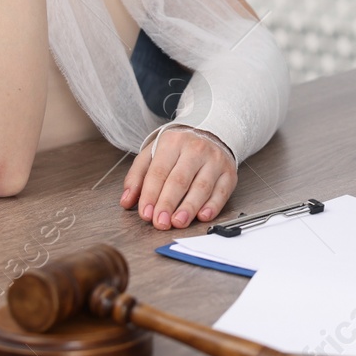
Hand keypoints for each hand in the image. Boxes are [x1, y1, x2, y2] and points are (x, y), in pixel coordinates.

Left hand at [120, 126, 237, 229]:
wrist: (210, 132)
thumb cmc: (178, 148)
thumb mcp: (152, 154)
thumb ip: (136, 177)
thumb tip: (127, 200)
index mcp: (172, 142)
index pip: (159, 171)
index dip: (151, 194)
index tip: (146, 213)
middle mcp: (195, 149)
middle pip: (180, 180)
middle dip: (168, 203)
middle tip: (160, 222)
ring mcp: (214, 160)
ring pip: (202, 187)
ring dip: (189, 207)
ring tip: (178, 222)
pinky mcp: (229, 173)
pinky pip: (222, 191)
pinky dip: (213, 205)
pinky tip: (203, 216)